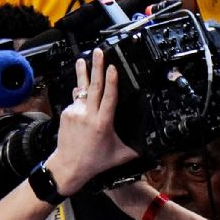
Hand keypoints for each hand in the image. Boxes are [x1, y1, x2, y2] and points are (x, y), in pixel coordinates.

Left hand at [43, 49, 139, 196]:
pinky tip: (82, 86)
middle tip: (99, 52)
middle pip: (94, 87)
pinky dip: (80, 94)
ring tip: (84, 59)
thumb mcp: (119, 155)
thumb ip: (136, 149)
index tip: (113, 67)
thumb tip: (152, 146)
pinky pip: (76, 100)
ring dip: (83, 73)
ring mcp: (75, 113)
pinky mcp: (66, 114)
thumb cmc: (93, 162)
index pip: (108, 97)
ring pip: (81, 90)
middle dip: (97, 67)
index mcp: (102, 123)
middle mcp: (87, 116)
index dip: (112, 81)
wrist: (67, 167)